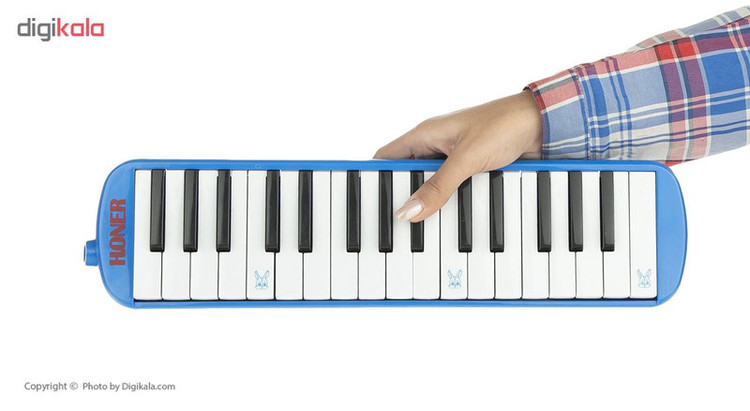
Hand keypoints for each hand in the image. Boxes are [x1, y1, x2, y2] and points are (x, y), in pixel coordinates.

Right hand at [374, 89, 542, 221]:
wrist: (543, 123)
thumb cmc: (503, 124)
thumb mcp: (465, 159)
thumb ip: (437, 187)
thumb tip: (408, 211)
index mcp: (424, 134)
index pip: (385, 158)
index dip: (375, 178)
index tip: (369, 203)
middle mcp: (435, 146)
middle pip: (407, 177)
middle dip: (404, 198)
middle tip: (400, 223)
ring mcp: (454, 158)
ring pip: (430, 186)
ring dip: (430, 202)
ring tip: (426, 223)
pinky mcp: (472, 169)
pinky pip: (453, 190)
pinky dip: (452, 202)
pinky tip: (455, 215)